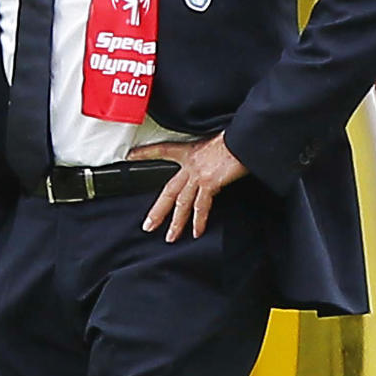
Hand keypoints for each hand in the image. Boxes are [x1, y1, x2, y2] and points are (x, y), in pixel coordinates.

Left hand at [129, 133, 247, 241]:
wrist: (244, 138)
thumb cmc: (235, 139)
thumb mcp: (216, 143)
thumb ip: (209, 156)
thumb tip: (212, 166)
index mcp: (190, 151)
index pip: (162, 150)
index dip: (146, 153)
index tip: (131, 156)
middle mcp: (190, 163)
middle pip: (168, 190)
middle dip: (157, 211)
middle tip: (148, 226)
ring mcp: (198, 174)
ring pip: (181, 202)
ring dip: (176, 222)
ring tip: (171, 237)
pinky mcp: (209, 182)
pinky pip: (201, 206)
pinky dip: (199, 220)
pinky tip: (197, 231)